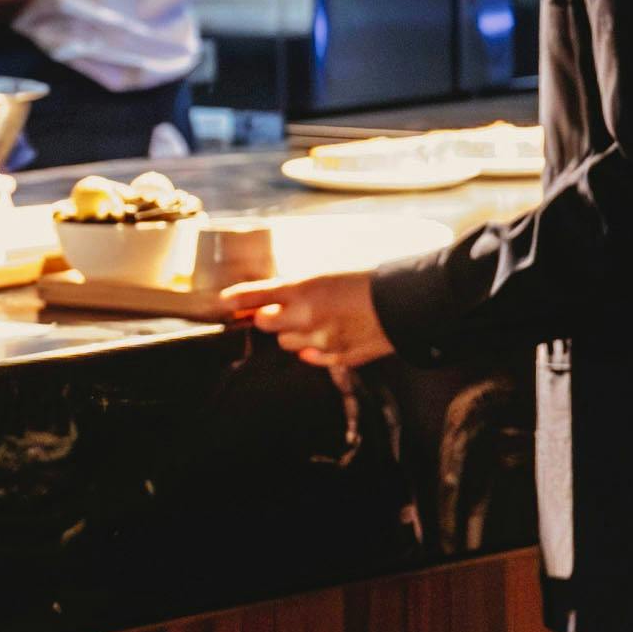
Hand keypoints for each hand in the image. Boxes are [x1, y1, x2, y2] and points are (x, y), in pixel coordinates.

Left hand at [229, 270, 393, 369]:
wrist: (407, 302)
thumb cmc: (369, 280)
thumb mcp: (327, 273)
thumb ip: (298, 287)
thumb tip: (274, 297)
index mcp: (303, 289)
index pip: (256, 295)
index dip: (237, 299)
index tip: (225, 302)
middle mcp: (306, 317)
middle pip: (264, 324)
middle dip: (269, 316)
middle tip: (284, 309)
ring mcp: (320, 341)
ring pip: (287, 343)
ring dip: (294, 333)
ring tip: (318, 319)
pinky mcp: (337, 358)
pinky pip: (311, 357)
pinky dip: (314, 349)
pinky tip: (331, 335)